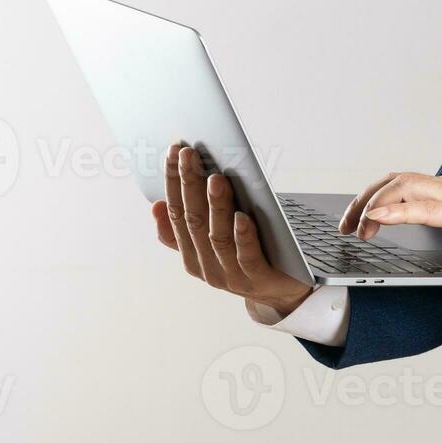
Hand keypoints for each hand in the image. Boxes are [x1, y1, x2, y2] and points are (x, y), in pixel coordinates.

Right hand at [151, 142, 312, 315]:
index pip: (177, 213)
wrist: (284, 292)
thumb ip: (187, 228)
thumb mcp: (214, 241)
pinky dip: (243, 237)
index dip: (174, 182)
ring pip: (218, 238)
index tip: (175, 150)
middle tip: (190, 154)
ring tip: (216, 178)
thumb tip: (157, 205)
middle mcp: (208, 267)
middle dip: (190, 185)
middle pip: (195, 222)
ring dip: (216, 207)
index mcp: (192, 256)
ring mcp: (233, 276)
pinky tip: (243, 216)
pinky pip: (248, 257)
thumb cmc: (248, 255)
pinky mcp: (260, 280)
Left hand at [338, 171, 441, 254]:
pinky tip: (374, 222)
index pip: (406, 183)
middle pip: (394, 180)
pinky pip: (420, 210)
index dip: (378, 196)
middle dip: (363, 199)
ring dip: (369, 206)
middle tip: (344, 224)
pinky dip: (392, 213)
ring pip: (400, 189)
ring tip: (353, 227)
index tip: (360, 217)